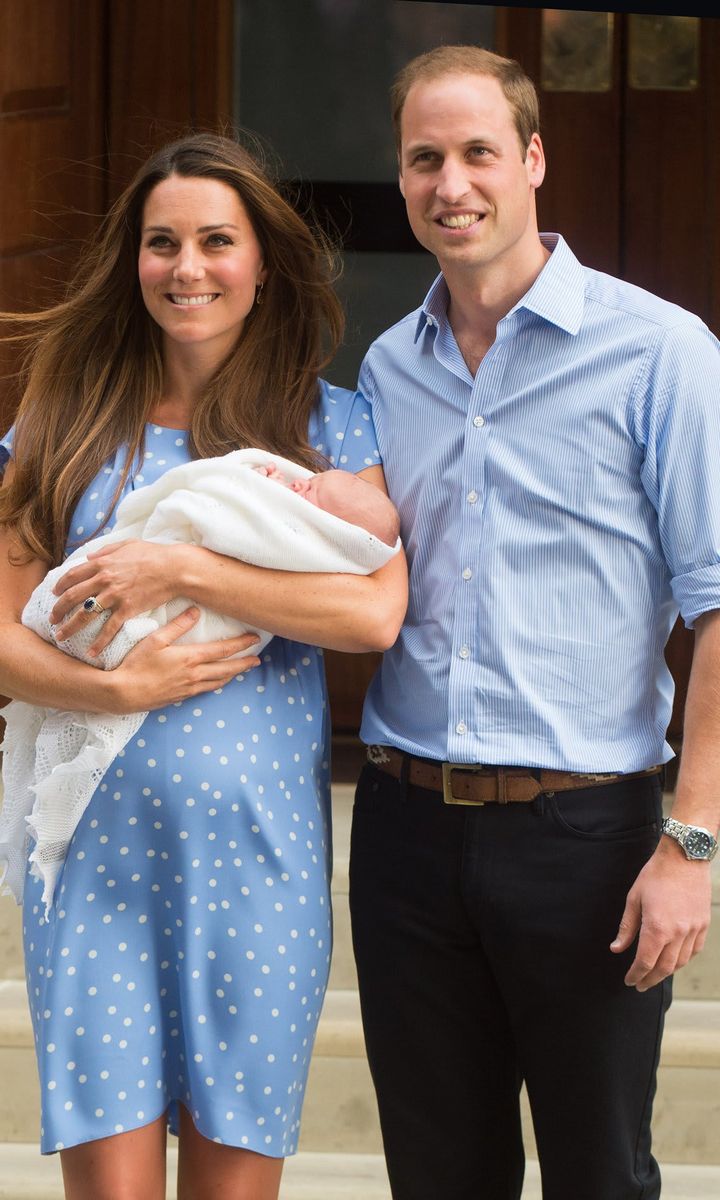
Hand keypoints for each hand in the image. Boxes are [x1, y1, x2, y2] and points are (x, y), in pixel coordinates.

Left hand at [51, 539, 183, 653]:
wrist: (174, 568)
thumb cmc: (153, 554)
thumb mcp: (127, 544)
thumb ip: (106, 550)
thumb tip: (89, 557)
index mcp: (102, 563)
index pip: (73, 575)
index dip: (60, 586)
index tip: (54, 595)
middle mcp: (104, 580)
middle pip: (73, 596)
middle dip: (58, 609)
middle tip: (52, 619)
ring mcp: (115, 596)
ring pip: (85, 614)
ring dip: (70, 627)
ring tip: (61, 636)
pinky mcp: (128, 609)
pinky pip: (109, 628)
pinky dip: (99, 642)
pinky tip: (90, 652)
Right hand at [108, 606, 260, 712]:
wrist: (124, 693)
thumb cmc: (136, 664)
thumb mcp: (155, 639)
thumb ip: (177, 625)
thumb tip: (195, 610)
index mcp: (190, 658)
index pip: (223, 649)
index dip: (241, 644)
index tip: (255, 639)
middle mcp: (194, 674)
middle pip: (227, 668)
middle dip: (244, 663)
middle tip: (257, 660)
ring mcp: (189, 688)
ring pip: (218, 681)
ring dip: (232, 675)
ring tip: (242, 670)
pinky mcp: (181, 697)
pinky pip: (206, 690)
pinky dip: (217, 684)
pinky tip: (218, 681)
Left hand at [610, 839, 711, 990]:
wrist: (684, 858)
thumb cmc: (656, 875)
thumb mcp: (634, 899)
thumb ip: (627, 927)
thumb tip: (616, 948)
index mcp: (657, 928)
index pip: (645, 962)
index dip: (636, 974)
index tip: (630, 981)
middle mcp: (678, 933)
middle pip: (664, 968)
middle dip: (650, 979)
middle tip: (640, 985)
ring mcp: (693, 930)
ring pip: (681, 962)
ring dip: (667, 972)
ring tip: (655, 975)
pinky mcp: (703, 924)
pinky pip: (694, 950)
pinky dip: (683, 959)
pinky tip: (675, 960)